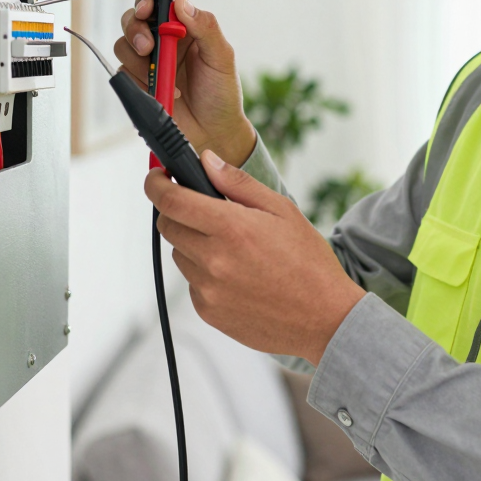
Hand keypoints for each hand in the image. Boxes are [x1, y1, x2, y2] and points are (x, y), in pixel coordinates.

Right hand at [116, 0, 256, 166]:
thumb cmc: (221, 94)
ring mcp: (148, 63)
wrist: (213, 133)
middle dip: (135, 31)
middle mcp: (163, 42)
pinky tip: (164, 93)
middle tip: (147, 48)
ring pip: (123, 46)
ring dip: (139, 61)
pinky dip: (139, 82)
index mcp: (184, 28)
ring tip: (165, 78)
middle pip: (133, 21)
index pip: (159, 4)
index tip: (146, 11)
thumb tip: (181, 3)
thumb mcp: (222, 58)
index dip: (146, 3)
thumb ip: (206, 28)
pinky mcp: (138, 83)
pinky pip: (122, 73)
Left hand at [146, 151, 365, 365]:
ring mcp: (208, 289)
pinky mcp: (208, 312)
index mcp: (231, 228)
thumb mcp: (282, 211)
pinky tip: (238, 276)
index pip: (171, 201)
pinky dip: (205, 274)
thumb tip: (207, 161)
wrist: (324, 320)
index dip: (156, 184)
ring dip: (194, 245)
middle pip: (169, 226)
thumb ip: (239, 184)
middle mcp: (213, 259)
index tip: (157, 178)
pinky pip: (193, 283)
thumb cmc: (309, 263)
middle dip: (179, 213)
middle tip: (207, 213)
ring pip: (180, 255)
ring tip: (233, 250)